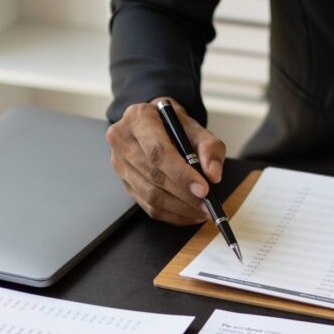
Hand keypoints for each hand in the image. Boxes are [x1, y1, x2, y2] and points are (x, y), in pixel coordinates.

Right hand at [106, 97, 225, 224]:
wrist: (158, 126)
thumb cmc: (177, 127)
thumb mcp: (198, 129)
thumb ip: (209, 149)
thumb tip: (213, 175)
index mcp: (139, 118)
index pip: (158, 152)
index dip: (181, 174)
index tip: (203, 190)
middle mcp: (123, 139)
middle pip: (154, 176)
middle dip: (185, 195)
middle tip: (208, 205)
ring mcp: (120, 163)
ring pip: (150, 195)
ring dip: (180, 208)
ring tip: (202, 211)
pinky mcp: (125, 183)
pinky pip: (148, 206)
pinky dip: (172, 214)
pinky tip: (190, 214)